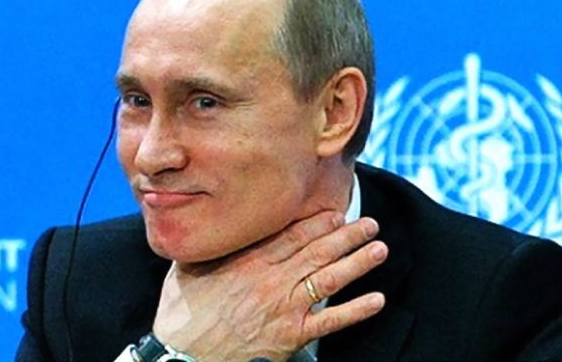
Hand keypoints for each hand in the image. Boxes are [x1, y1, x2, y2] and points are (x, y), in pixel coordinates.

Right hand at [153, 212, 388, 361]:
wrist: (182, 354)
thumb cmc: (183, 312)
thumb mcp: (190, 267)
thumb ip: (210, 245)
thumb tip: (215, 223)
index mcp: (249, 261)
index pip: (292, 236)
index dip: (319, 224)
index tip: (338, 213)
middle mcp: (272, 279)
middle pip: (317, 252)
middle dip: (347, 236)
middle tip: (370, 224)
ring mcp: (283, 307)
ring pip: (328, 279)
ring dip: (357, 263)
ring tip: (379, 249)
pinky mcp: (290, 336)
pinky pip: (329, 322)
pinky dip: (354, 311)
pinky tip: (376, 300)